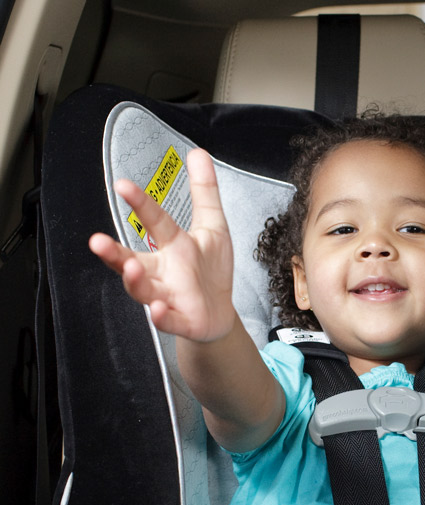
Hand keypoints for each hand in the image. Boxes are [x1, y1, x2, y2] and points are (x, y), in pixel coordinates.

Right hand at [89, 148, 235, 340]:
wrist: (218, 314)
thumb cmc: (210, 270)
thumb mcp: (213, 227)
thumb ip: (204, 192)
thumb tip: (198, 153)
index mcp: (171, 245)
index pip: (154, 221)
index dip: (139, 203)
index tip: (123, 184)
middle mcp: (162, 270)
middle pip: (132, 261)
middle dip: (114, 253)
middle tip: (97, 241)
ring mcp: (168, 296)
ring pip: (144, 290)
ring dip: (134, 282)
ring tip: (131, 268)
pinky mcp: (180, 320)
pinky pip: (167, 320)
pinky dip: (161, 317)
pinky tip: (158, 310)